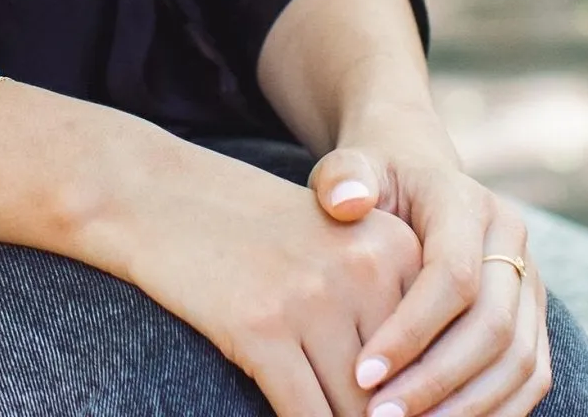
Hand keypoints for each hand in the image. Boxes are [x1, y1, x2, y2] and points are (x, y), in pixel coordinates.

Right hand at [101, 134, 422, 416]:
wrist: (156, 194)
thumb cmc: (246, 232)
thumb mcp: (329, 249)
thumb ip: (377, 315)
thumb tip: (396, 407)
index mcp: (394, 246)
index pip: (431, 355)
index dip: (418, 403)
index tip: (405, 414)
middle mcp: (363, 268)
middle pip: (396, 390)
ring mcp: (311, 297)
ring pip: (355, 413)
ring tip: (323, 415)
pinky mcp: (261, 328)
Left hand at [306, 118, 549, 416]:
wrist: (416, 176)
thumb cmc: (374, 180)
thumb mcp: (353, 167)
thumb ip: (343, 177)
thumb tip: (347, 202)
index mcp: (469, 203)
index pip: (453, 276)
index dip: (412, 330)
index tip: (362, 372)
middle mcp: (512, 243)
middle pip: (493, 327)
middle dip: (437, 381)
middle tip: (380, 415)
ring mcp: (530, 283)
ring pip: (521, 362)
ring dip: (467, 408)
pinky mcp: (534, 319)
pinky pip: (530, 378)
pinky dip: (492, 411)